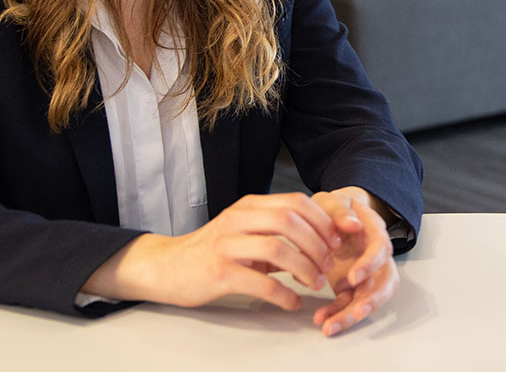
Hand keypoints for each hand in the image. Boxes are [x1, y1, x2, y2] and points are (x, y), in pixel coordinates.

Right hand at [82, 191, 335, 310]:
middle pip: (290, 221)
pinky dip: (283, 294)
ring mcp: (226, 244)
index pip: (295, 202)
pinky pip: (260, 282)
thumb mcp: (245, 230)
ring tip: (316, 283)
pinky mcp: (219, 272)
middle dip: (318, 244)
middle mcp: (238, 219)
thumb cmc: (212, 250)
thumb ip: (277, 230)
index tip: (339, 239)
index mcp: (249, 206)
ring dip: (305, 267)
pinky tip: (293, 302)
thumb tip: (321, 240)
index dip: (323, 219)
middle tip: (329, 265)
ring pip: (278, 247)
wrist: (166, 267)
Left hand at [309, 186, 399, 336]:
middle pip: (384, 281)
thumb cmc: (334, 208)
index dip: (370, 264)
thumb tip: (353, 224)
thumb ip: (340, 210)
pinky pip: (349, 302)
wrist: (334, 215)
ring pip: (369, 297)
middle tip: (355, 313)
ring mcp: (367, 272)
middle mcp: (376, 255)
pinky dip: (337, 312)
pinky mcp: (353, 285)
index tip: (353, 278)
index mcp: (374, 231)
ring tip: (331, 327)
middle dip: (371, 300)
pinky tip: (321, 318)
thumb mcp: (333, 200)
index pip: (381, 248)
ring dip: (352, 314)